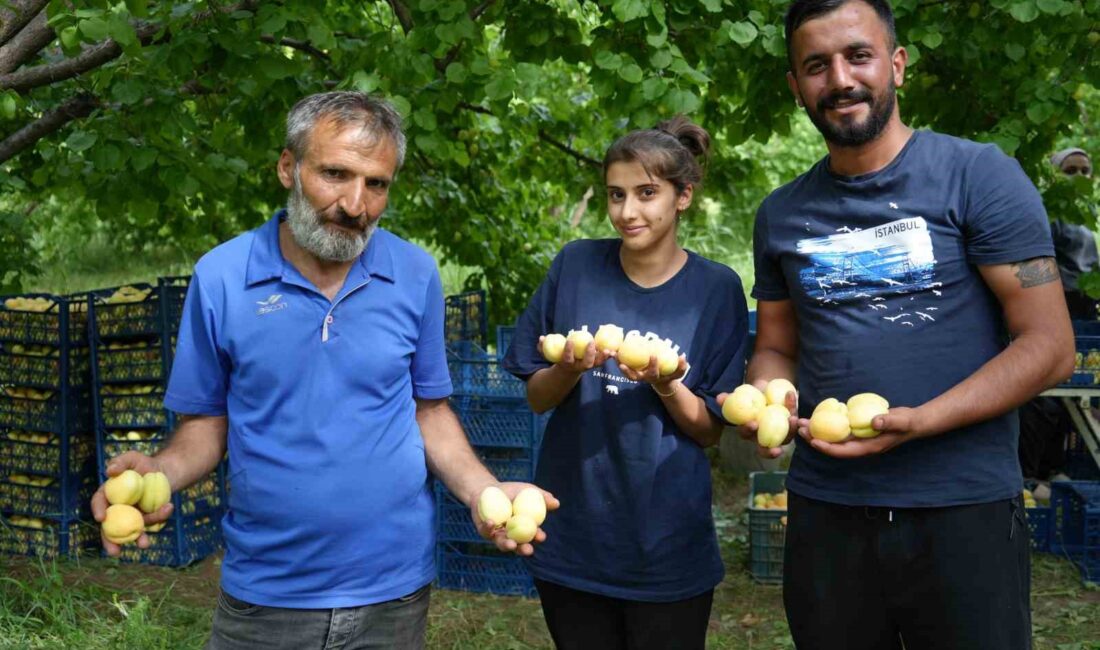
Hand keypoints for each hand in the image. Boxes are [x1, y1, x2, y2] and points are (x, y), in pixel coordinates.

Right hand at [91, 451, 173, 556]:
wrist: (166, 472)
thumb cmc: (144, 464)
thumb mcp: (133, 458)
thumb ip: (120, 461)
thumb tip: (109, 470)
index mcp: (109, 494)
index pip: (99, 502)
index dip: (98, 510)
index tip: (101, 518)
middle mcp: (118, 508)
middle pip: (110, 527)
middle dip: (110, 542)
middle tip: (114, 552)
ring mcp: (132, 515)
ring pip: (133, 529)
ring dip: (138, 538)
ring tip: (144, 544)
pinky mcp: (147, 518)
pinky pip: (152, 522)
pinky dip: (160, 517)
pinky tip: (168, 507)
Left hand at [470, 482, 559, 556]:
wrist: (488, 488)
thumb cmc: (511, 490)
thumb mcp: (528, 491)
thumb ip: (542, 497)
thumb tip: (556, 503)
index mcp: (524, 528)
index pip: (533, 536)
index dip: (538, 538)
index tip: (541, 536)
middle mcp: (511, 535)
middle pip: (518, 546)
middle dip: (523, 549)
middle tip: (528, 549)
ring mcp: (497, 535)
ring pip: (502, 544)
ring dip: (507, 545)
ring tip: (511, 544)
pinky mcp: (484, 531)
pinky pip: (486, 531)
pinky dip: (489, 528)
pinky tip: (491, 522)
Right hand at [538, 337, 612, 373]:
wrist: (566, 372)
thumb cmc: (557, 359)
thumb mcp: (548, 354)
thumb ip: (543, 347)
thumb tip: (541, 338)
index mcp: (567, 364)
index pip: (568, 359)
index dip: (568, 351)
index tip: (570, 341)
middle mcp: (579, 367)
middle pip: (586, 364)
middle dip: (589, 354)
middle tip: (591, 342)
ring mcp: (588, 366)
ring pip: (596, 364)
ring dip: (603, 357)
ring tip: (609, 350)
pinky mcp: (594, 363)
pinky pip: (602, 359)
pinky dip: (608, 355)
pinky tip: (614, 348)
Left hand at [617, 354, 687, 389]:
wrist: (661, 380)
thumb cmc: (670, 374)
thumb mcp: (678, 372)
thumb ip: (681, 366)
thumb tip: (683, 356)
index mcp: (653, 377)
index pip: (652, 373)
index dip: (653, 365)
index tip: (654, 355)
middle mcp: (643, 378)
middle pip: (633, 377)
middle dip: (627, 372)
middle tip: (622, 364)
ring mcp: (636, 375)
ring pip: (625, 372)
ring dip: (619, 364)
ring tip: (613, 355)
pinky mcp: (632, 371)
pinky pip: (624, 365)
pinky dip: (618, 359)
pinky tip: (614, 349)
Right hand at [716, 380, 797, 458]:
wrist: (766, 389)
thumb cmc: (749, 396)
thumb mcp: (739, 396)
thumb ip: (729, 398)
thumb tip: (719, 398)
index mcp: (749, 430)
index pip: (746, 434)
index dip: (748, 431)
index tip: (753, 423)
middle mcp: (764, 436)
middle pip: (767, 449)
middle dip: (771, 452)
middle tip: (776, 449)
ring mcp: (779, 433)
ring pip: (786, 438)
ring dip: (790, 430)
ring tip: (792, 418)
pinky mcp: (791, 424)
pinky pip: (793, 420)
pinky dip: (793, 408)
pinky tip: (790, 396)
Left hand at [796, 406, 921, 457]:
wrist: (913, 422)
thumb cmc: (907, 423)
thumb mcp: (900, 421)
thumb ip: (889, 421)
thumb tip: (874, 421)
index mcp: (868, 448)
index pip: (844, 452)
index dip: (828, 448)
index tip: (813, 441)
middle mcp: (860, 445)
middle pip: (834, 446)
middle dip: (816, 439)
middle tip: (800, 429)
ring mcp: (859, 439)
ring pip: (834, 438)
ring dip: (818, 431)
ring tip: (802, 423)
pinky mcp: (858, 430)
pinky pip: (839, 430)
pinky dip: (827, 424)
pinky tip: (817, 416)